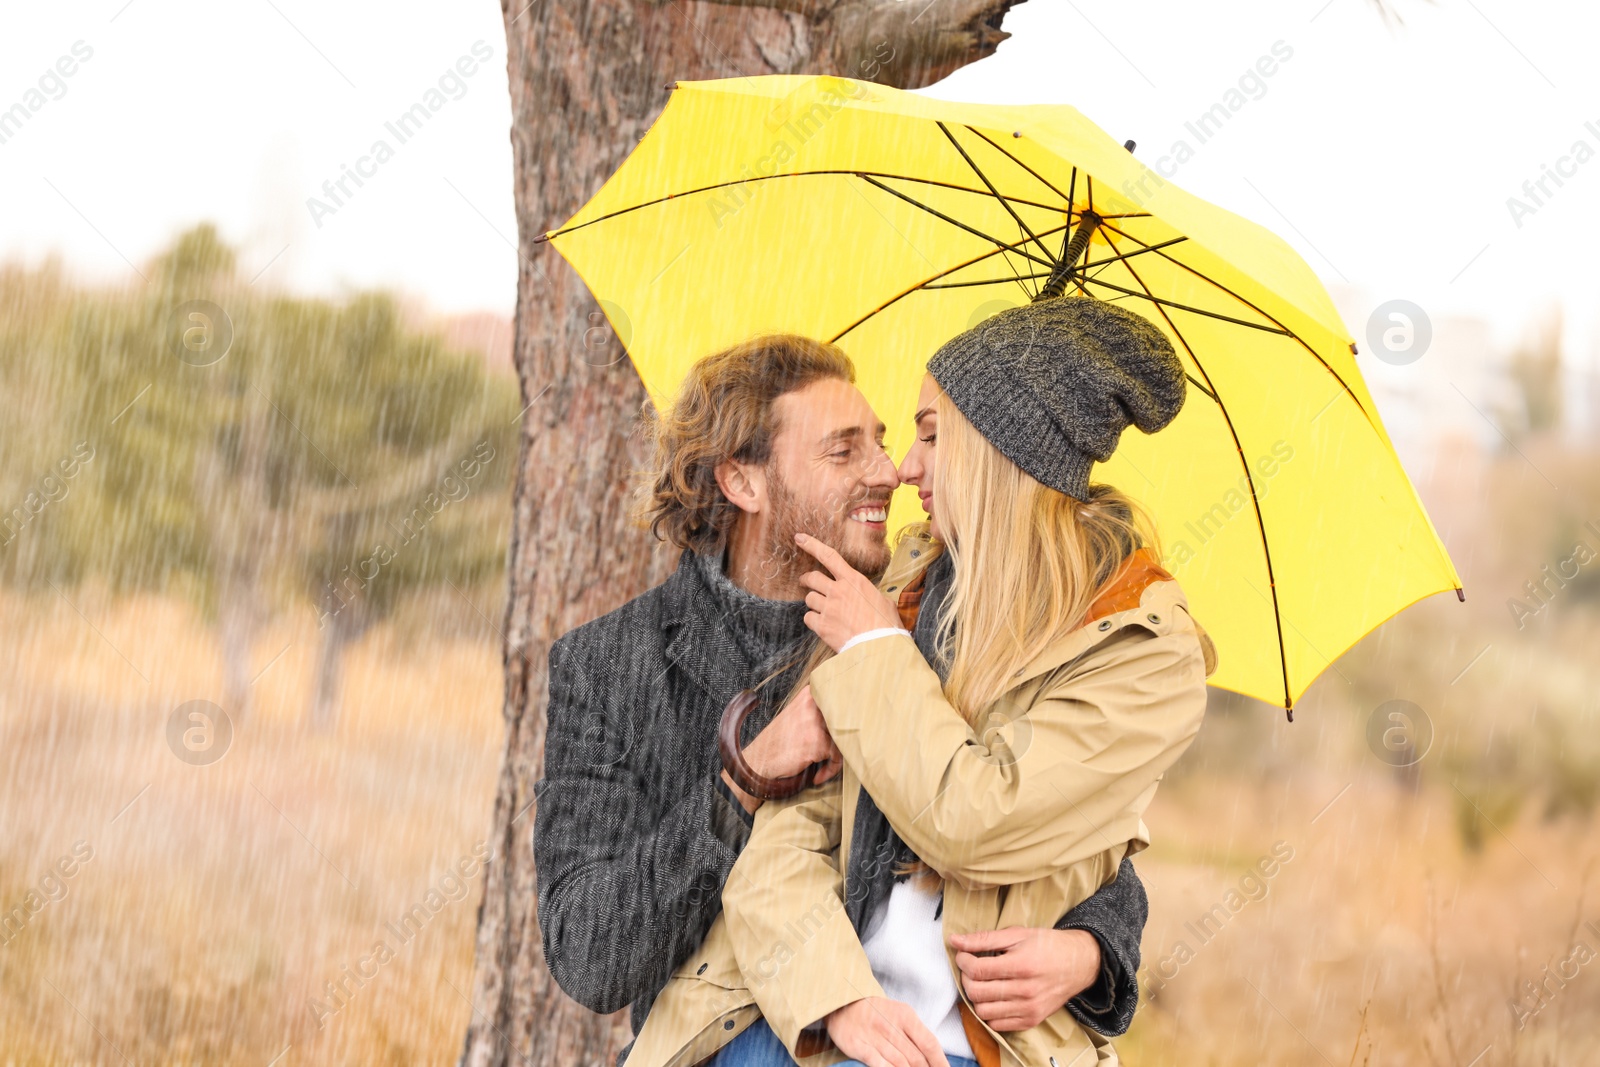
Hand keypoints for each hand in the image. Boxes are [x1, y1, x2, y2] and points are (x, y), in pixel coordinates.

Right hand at [721, 686, 841, 813]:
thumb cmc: (779, 742)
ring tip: (823, 768)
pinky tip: (818, 775)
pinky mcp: (817, 741)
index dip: (851, 717)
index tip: (852, 730)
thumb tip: (853, 719)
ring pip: (845, 738)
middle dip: (846, 740)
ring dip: (837, 757)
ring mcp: (814, 722)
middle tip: (837, 754)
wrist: (757, 762)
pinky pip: (838, 756)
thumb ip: (821, 713)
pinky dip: (831, 769)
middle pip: (847, 720)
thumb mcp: (798, 716)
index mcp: (809, 694)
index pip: (844, 700)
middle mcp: (812, 703)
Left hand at [794, 533, 901, 652]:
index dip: (812, 545)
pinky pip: (808, 618)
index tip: (799, 538)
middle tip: (806, 582)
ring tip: (824, 610)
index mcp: (854, 580)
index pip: (829, 556)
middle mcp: (838, 591)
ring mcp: (829, 608)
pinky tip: (823, 625)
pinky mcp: (822, 625)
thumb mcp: (882, 601)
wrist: (879, 646)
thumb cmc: (886, 624)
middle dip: (806, 579)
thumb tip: (871, 598)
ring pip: (809, 598)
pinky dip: (813, 620)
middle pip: (812, 577)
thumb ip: (869, 595)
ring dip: (814, 603)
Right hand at [825, 996, 950, 1066]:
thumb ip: (916, 1035)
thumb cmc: (876, 1013)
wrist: (842, 1004)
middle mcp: (891, 1026)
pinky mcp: (859, 1047)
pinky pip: (879, 1064)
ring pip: (901, 1064)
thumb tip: (934, 1059)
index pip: (929, 1043)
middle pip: (917, 1058)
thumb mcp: (899, 1015)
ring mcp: (874, 1037)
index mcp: (905, 1016)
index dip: (941, 1063)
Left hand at [950, 927, 1101, 1031]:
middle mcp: (1025, 991)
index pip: (977, 970)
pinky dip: (989, 1011)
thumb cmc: (1047, 945)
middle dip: (966, 978)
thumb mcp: (1017, 934)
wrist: (1078, 964)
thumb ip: (984, 938)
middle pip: (977, 992)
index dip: (963, 961)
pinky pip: (997, 1024)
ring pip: (983, 1011)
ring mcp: (1028, 1009)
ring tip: (982, 982)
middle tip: (970, 968)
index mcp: (1021, 965)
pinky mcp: (1031, 1020)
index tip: (963, 955)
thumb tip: (955, 941)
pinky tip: (993, 996)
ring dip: (976, 996)